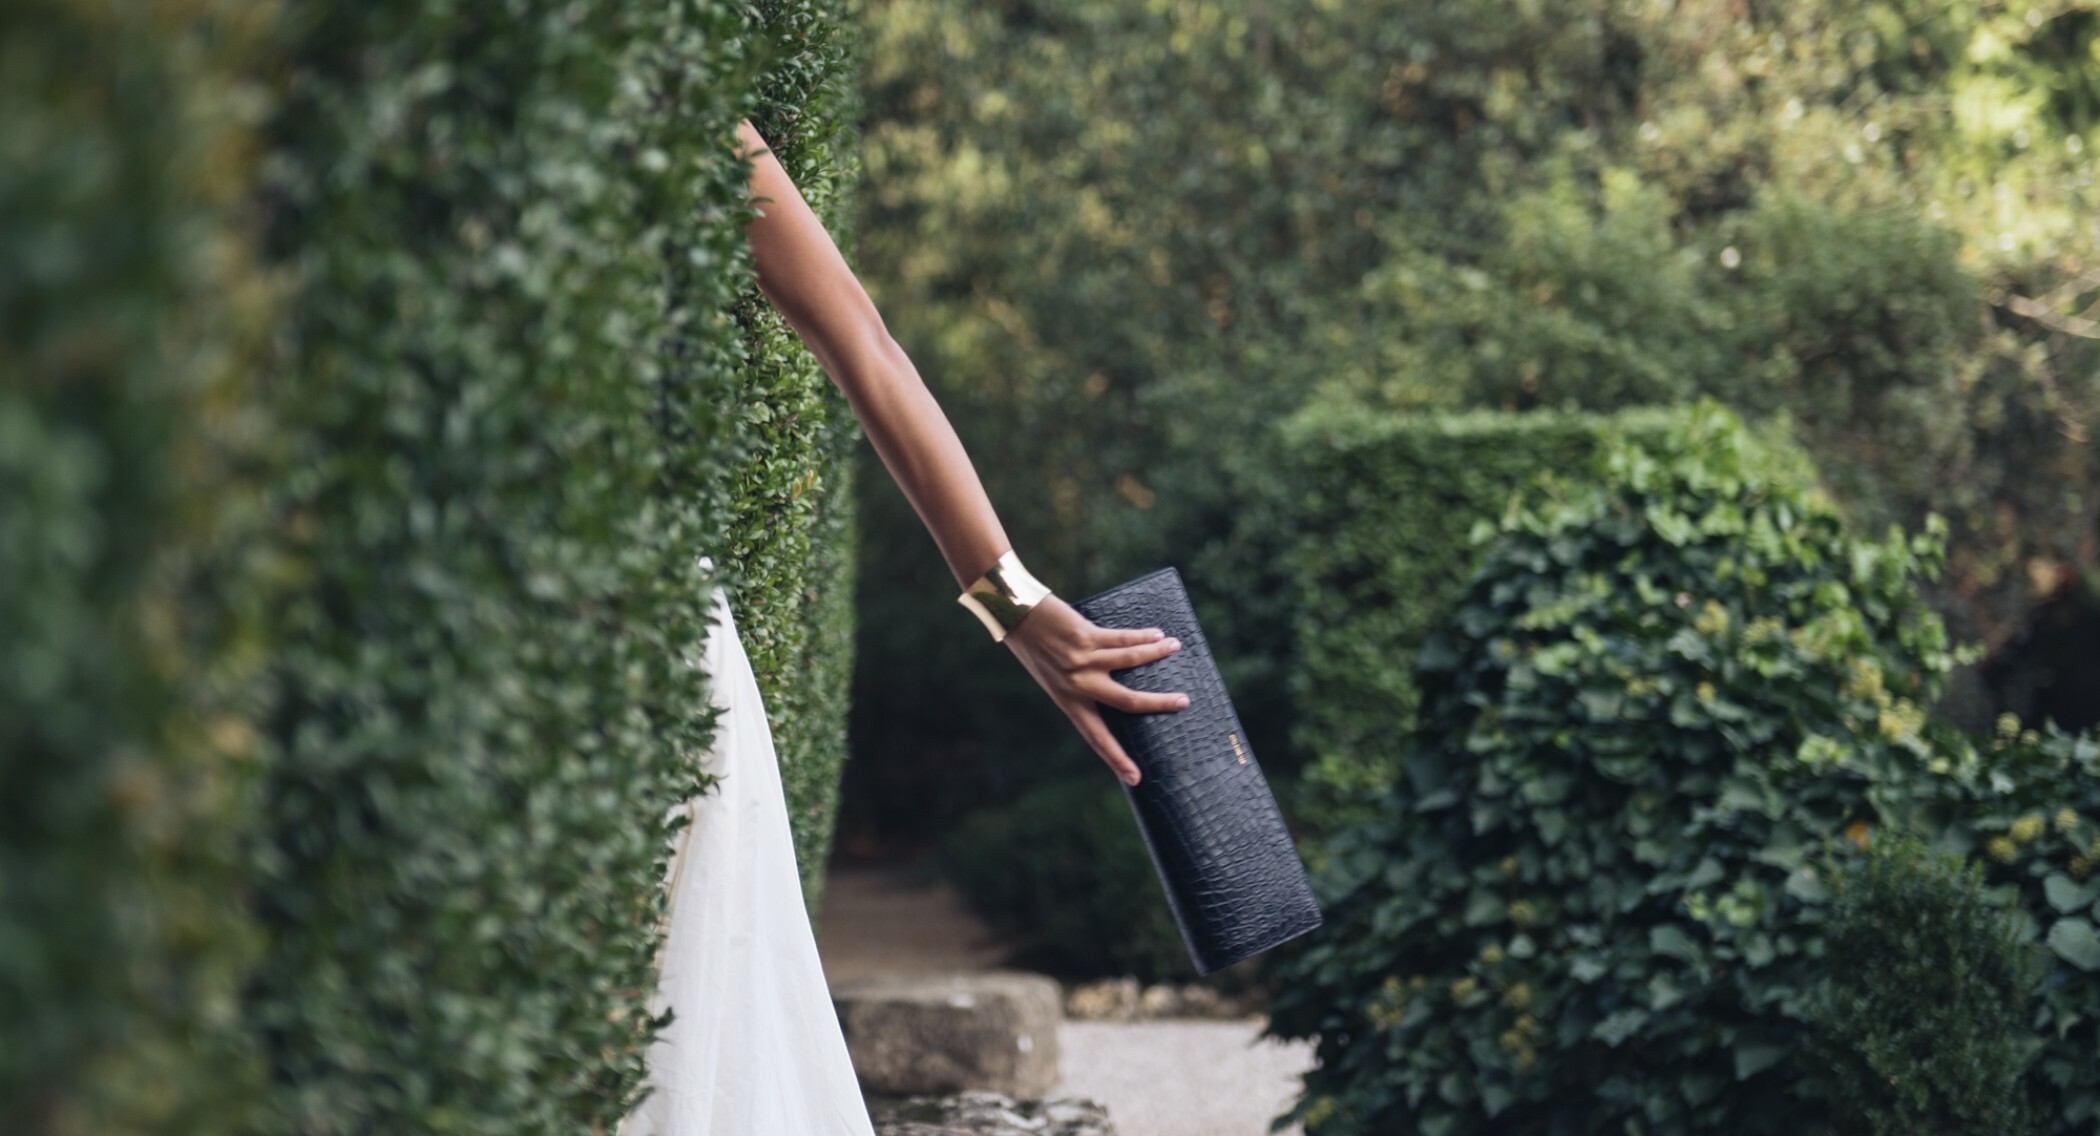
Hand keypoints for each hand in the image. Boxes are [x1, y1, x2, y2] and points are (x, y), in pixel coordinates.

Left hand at [1000, 594, 1188, 784]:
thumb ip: (1079, 684)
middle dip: (1159, 703)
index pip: (1096, 737)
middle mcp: (1076, 686)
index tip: (1135, 779)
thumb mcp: (1053, 674)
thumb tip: (1116, 682)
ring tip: (1175, 647)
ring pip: (1131, 662)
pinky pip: (1122, 639)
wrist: (1014, 613)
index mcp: (1067, 701)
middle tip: (1184, 703)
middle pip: (1127, 702)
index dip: (1116, 759)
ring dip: (1157, 654)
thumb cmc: (1034, 645)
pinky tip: (1157, 634)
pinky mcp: (1085, 637)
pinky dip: (1143, 636)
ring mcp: (1082, 661)